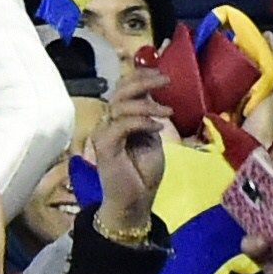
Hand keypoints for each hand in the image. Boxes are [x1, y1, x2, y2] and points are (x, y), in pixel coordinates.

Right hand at [92, 62, 170, 242]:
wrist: (135, 200)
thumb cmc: (143, 171)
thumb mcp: (151, 137)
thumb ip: (148, 115)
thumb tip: (152, 94)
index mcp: (119, 119)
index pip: (123, 89)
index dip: (140, 76)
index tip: (162, 74)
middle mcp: (108, 123)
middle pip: (120, 92)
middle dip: (143, 81)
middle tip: (166, 80)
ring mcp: (104, 134)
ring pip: (120, 106)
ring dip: (147, 104)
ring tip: (168, 112)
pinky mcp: (104, 146)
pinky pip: (121, 125)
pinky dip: (142, 121)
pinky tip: (157, 127)